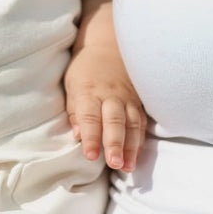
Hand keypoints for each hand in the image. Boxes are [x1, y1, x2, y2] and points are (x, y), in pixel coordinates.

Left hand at [65, 45, 145, 170]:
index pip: (90, 117)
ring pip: (132, 124)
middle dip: (115, 144)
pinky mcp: (138, 102)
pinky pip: (141, 122)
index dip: (91, 137)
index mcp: (89, 92)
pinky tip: (137, 155)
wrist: (109, 47)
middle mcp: (111, 96)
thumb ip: (74, 111)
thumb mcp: (72, 85)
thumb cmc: (85, 70)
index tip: (90, 156)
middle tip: (114, 164)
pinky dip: (140, 140)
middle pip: (114, 122)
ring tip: (128, 166)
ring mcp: (127, 99)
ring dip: (131, 147)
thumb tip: (78, 135)